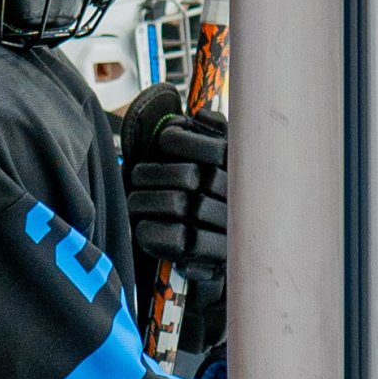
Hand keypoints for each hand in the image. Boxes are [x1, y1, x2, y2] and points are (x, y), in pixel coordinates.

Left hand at [125, 109, 226, 339]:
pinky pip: (178, 239)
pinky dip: (152, 233)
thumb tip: (199, 115)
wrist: (240, 263)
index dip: (182, 140)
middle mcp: (240, 199)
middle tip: (134, 176)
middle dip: (151, 173)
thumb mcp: (226, 164)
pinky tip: (143, 229)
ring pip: (178, 203)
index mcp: (243, 172)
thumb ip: (217, 135)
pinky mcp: (216, 260)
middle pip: (187, 176)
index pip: (213, 147)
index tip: (163, 139)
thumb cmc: (221, 205)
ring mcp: (229, 228)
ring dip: (145, 200)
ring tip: (134, 200)